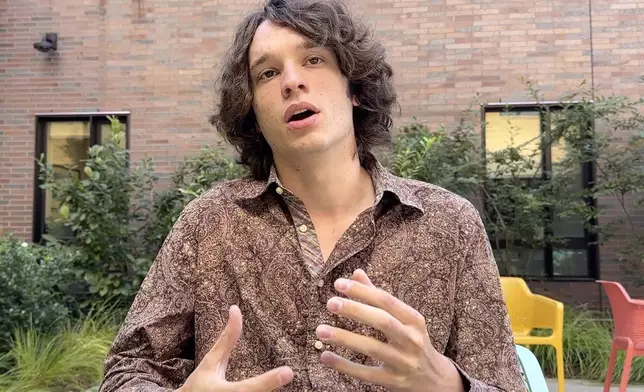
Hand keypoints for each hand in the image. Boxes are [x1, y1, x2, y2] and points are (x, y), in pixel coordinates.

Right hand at [179, 305, 292, 391]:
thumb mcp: (210, 362)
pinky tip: (268, 390)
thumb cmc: (198, 386)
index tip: (289, 372)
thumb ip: (227, 340)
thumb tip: (236, 309)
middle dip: (269, 386)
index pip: (250, 388)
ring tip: (276, 380)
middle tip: (286, 376)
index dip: (269, 381)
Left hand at [316, 270, 464, 391]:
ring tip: (320, 330)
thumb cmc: (413, 342)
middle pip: (382, 321)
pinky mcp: (393, 382)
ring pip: (372, 348)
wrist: (435, 381)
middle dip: (355, 310)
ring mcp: (403, 362)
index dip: (363, 291)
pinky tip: (325, 356)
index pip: (386, 301)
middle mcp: (411, 339)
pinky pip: (365, 374)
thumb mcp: (404, 320)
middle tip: (330, 303)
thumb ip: (378, 297)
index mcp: (414, 320)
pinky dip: (344, 366)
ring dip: (345, 338)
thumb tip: (356, 273)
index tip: (339, 284)